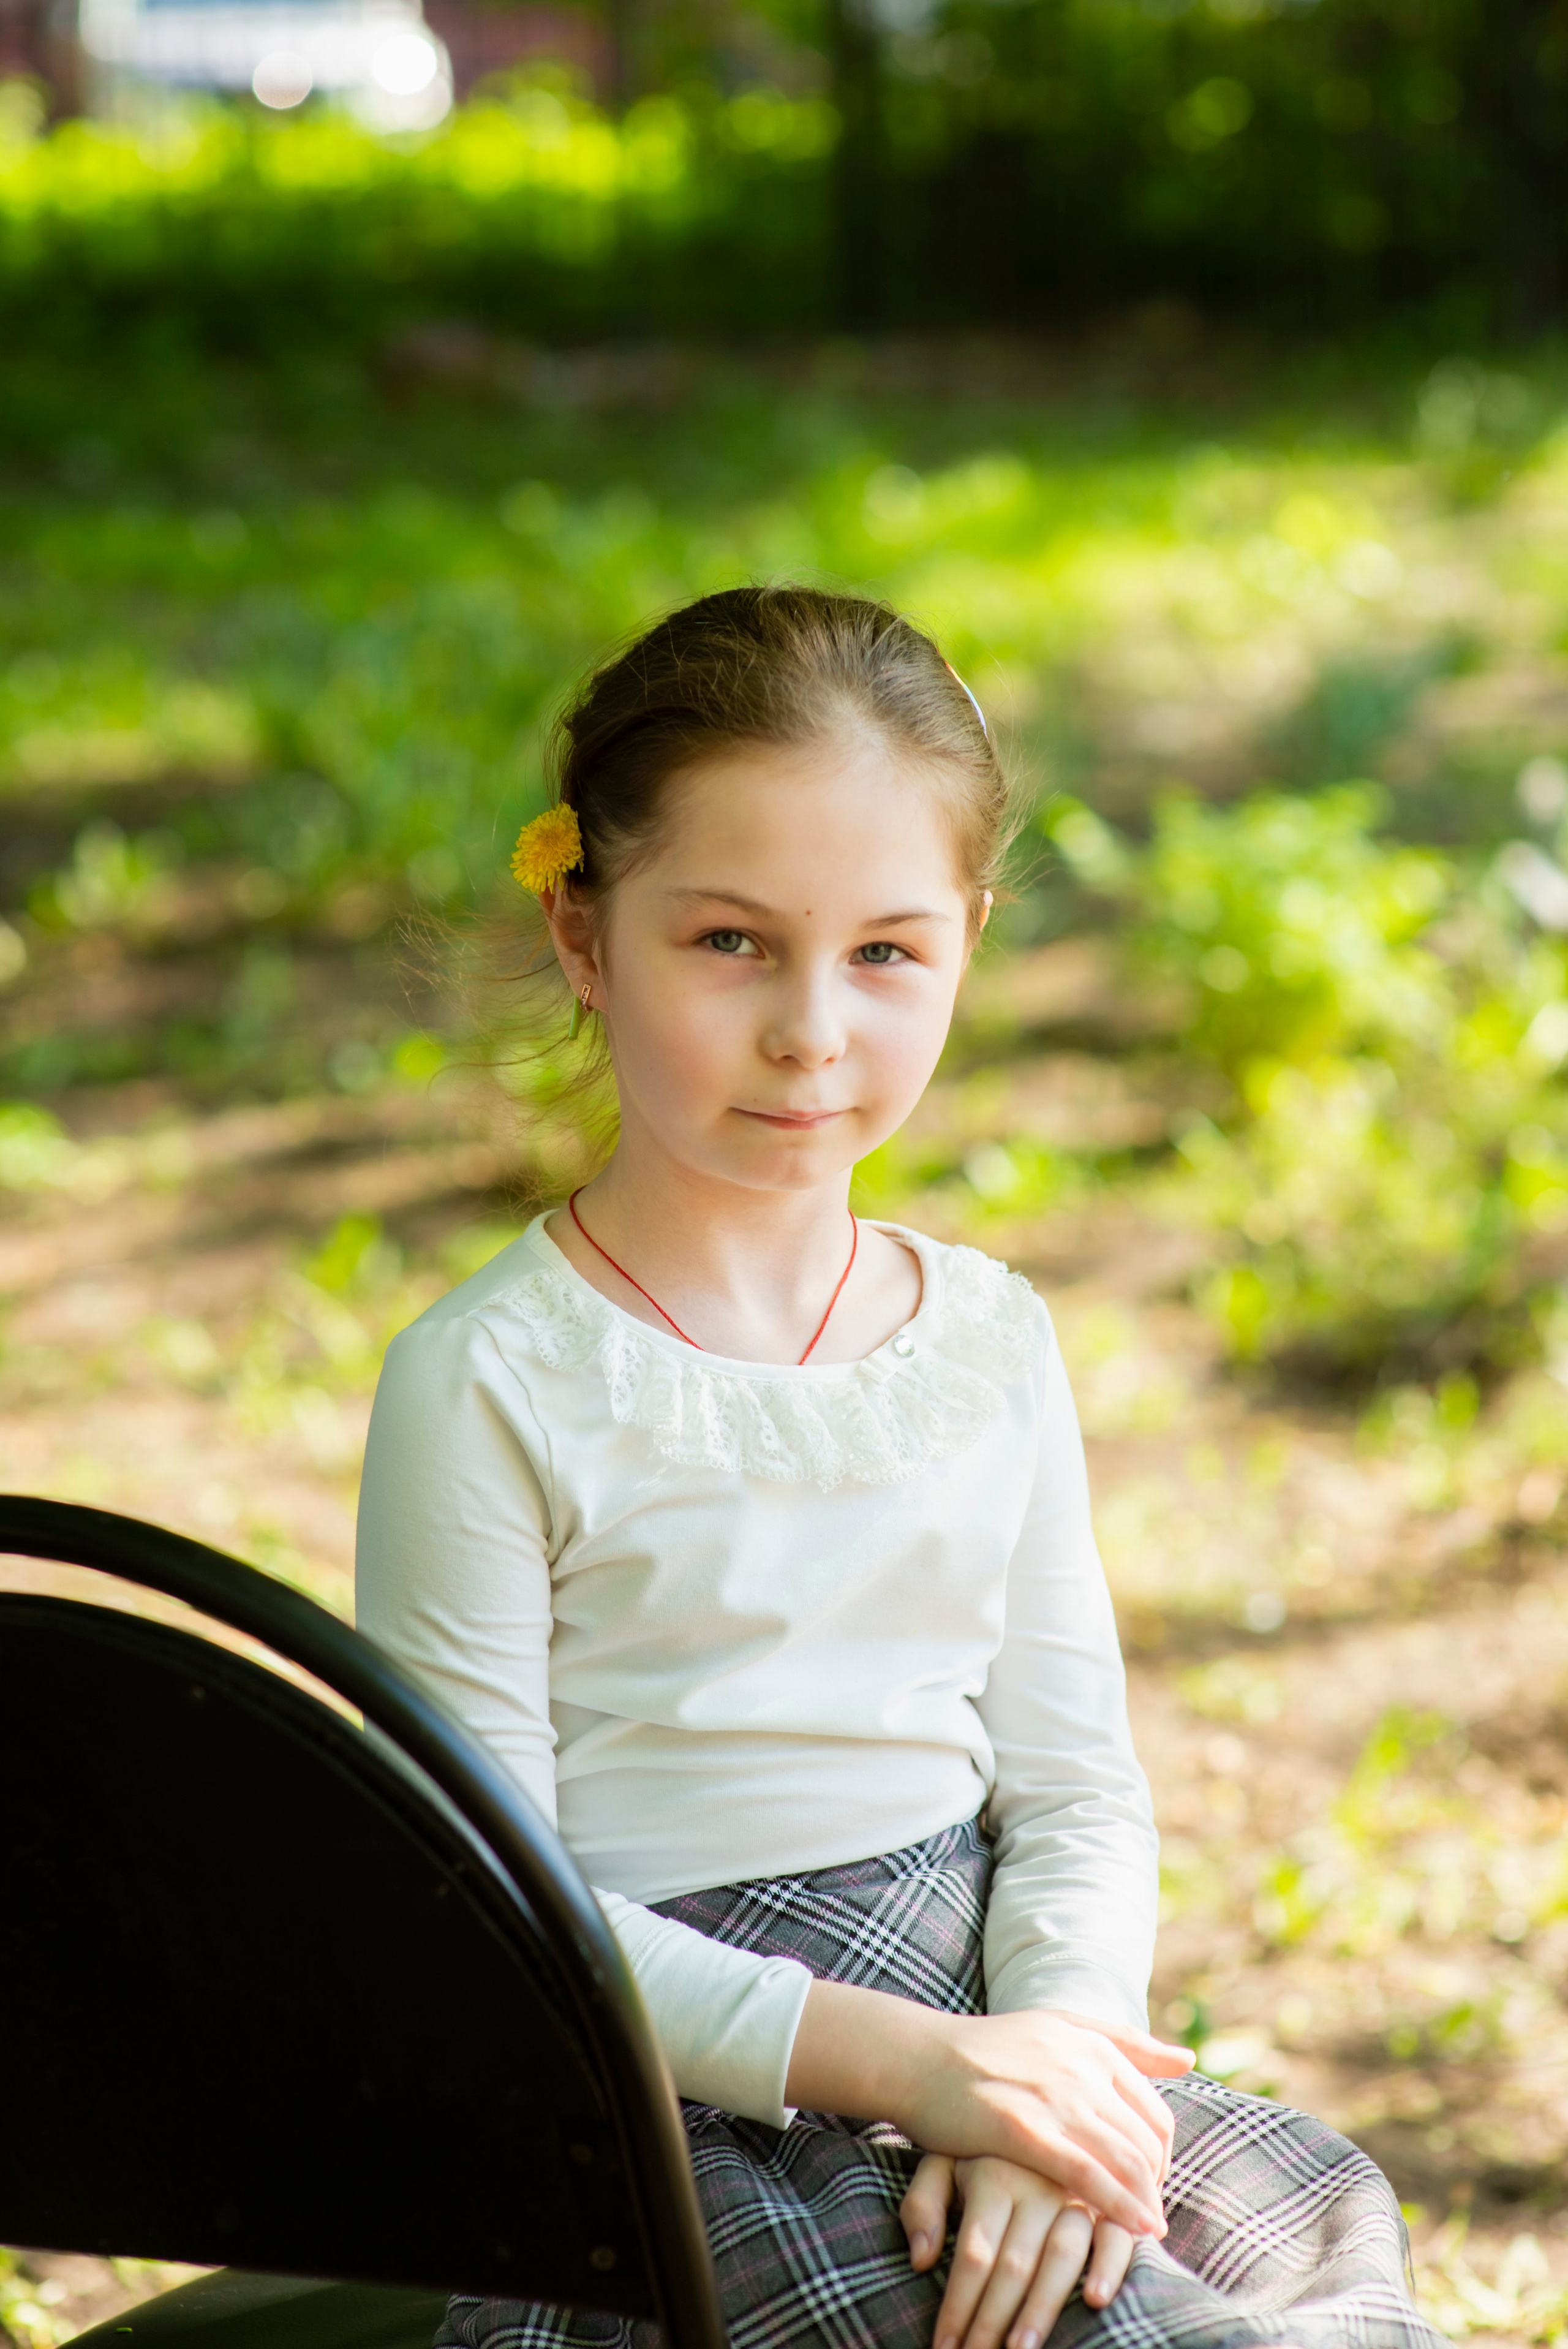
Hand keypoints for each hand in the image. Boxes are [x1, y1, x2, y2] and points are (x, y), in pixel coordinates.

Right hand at [892, 2008, 1171, 2235]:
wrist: (920, 2057)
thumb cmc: (987, 2049)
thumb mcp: (1058, 2025)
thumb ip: (1122, 2041)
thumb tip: (1188, 2059)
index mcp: (1092, 2045)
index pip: (1154, 2111)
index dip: (1162, 2156)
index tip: (1150, 2183)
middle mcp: (1081, 2067)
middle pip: (1146, 2140)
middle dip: (1157, 2185)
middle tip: (1150, 2215)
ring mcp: (1054, 2097)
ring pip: (1125, 2159)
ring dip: (1147, 2201)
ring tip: (1150, 2231)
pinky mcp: (1025, 2130)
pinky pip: (1088, 2175)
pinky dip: (1119, 2205)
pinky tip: (1134, 2229)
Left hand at [901, 2152, 1134, 2348]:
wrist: (1026, 2081)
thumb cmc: (977, 2139)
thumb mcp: (941, 2158)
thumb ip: (923, 2204)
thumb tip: (921, 2261)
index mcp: (992, 2173)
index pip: (975, 2254)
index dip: (959, 2307)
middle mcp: (1036, 2180)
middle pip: (1014, 2264)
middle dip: (993, 2323)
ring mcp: (1076, 2187)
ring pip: (1062, 2255)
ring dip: (1043, 2308)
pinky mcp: (1111, 2193)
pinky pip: (1115, 2233)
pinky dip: (1109, 2266)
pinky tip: (1094, 2300)